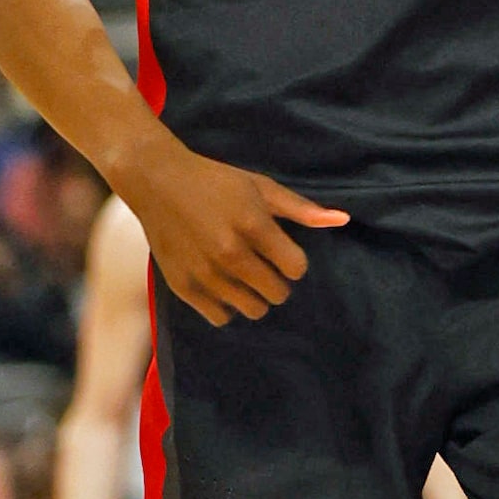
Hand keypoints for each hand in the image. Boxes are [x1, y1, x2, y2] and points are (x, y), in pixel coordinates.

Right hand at [121, 140, 347, 325]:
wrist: (157, 181)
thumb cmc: (215, 181)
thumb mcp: (260, 186)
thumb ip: (301, 209)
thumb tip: (342, 220)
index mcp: (253, 225)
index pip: (296, 268)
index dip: (294, 262)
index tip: (281, 252)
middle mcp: (230, 253)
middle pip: (277, 294)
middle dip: (276, 281)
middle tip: (262, 264)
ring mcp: (205, 273)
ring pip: (252, 310)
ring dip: (253, 296)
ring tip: (242, 275)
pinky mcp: (183, 286)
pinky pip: (220, 317)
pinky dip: (226, 306)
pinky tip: (222, 285)